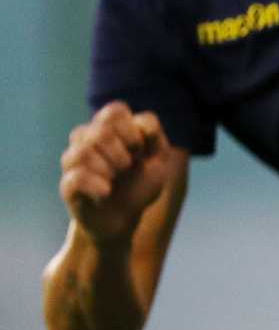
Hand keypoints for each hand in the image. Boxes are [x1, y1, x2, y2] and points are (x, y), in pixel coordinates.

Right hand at [60, 103, 171, 246]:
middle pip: (100, 130)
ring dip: (109, 168)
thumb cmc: (140, 185)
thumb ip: (155, 140)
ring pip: (84, 151)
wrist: (124, 218)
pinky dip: (96, 185)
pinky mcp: (68, 184)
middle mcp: (87, 139)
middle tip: (129, 167)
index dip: (132, 129)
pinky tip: (106, 192)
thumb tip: (143, 126)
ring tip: (115, 180)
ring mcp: (74, 161)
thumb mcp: (159, 163)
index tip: (141, 150)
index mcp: (110, 129)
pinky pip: (76, 177)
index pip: (115, 110)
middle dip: (121, 151)